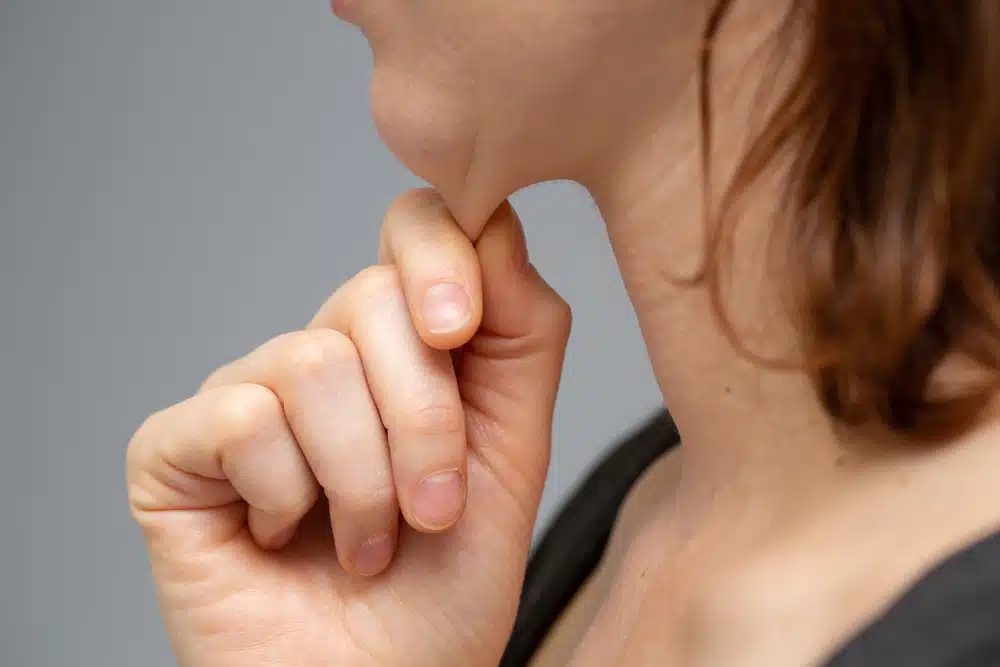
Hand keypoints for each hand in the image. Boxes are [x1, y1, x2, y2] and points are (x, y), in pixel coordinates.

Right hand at [126, 189, 571, 666]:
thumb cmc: (444, 588)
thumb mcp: (513, 453)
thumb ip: (521, 337)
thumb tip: (494, 224)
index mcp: (399, 348)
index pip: (414, 227)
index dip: (444, 256)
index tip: (462, 330)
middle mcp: (319, 357)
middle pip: (371, 298)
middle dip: (424, 420)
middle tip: (432, 509)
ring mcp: (245, 397)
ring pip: (312, 363)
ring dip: (363, 480)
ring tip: (365, 542)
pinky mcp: (176, 449)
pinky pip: (242, 418)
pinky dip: (287, 494)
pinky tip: (285, 535)